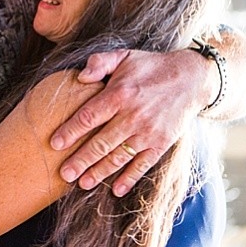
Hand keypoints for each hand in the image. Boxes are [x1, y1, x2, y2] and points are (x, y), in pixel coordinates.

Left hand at [50, 49, 205, 195]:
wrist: (191, 77)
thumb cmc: (149, 67)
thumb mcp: (123, 56)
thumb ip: (99, 62)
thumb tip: (80, 77)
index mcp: (119, 94)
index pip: (89, 116)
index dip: (70, 131)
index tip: (54, 143)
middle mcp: (133, 115)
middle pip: (101, 142)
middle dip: (81, 160)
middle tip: (63, 173)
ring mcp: (148, 132)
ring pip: (119, 156)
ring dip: (100, 172)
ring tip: (82, 184)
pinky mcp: (162, 143)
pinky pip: (143, 164)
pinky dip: (130, 178)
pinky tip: (116, 190)